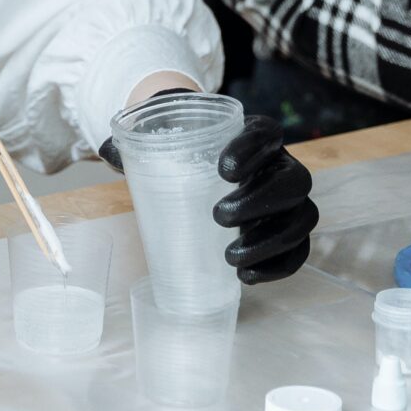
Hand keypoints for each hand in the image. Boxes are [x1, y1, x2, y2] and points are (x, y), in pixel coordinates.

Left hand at [109, 92, 315, 283]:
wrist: (207, 173)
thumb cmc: (187, 155)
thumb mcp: (168, 143)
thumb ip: (139, 144)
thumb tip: (108, 150)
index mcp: (257, 135)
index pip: (266, 133)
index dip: (251, 149)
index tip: (221, 169)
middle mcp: (282, 165)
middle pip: (293, 181)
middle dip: (260, 202)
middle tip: (218, 217)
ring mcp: (292, 201)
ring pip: (303, 219)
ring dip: (269, 242)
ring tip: (230, 258)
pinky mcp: (291, 232)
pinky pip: (299, 251)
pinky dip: (278, 267)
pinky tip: (247, 277)